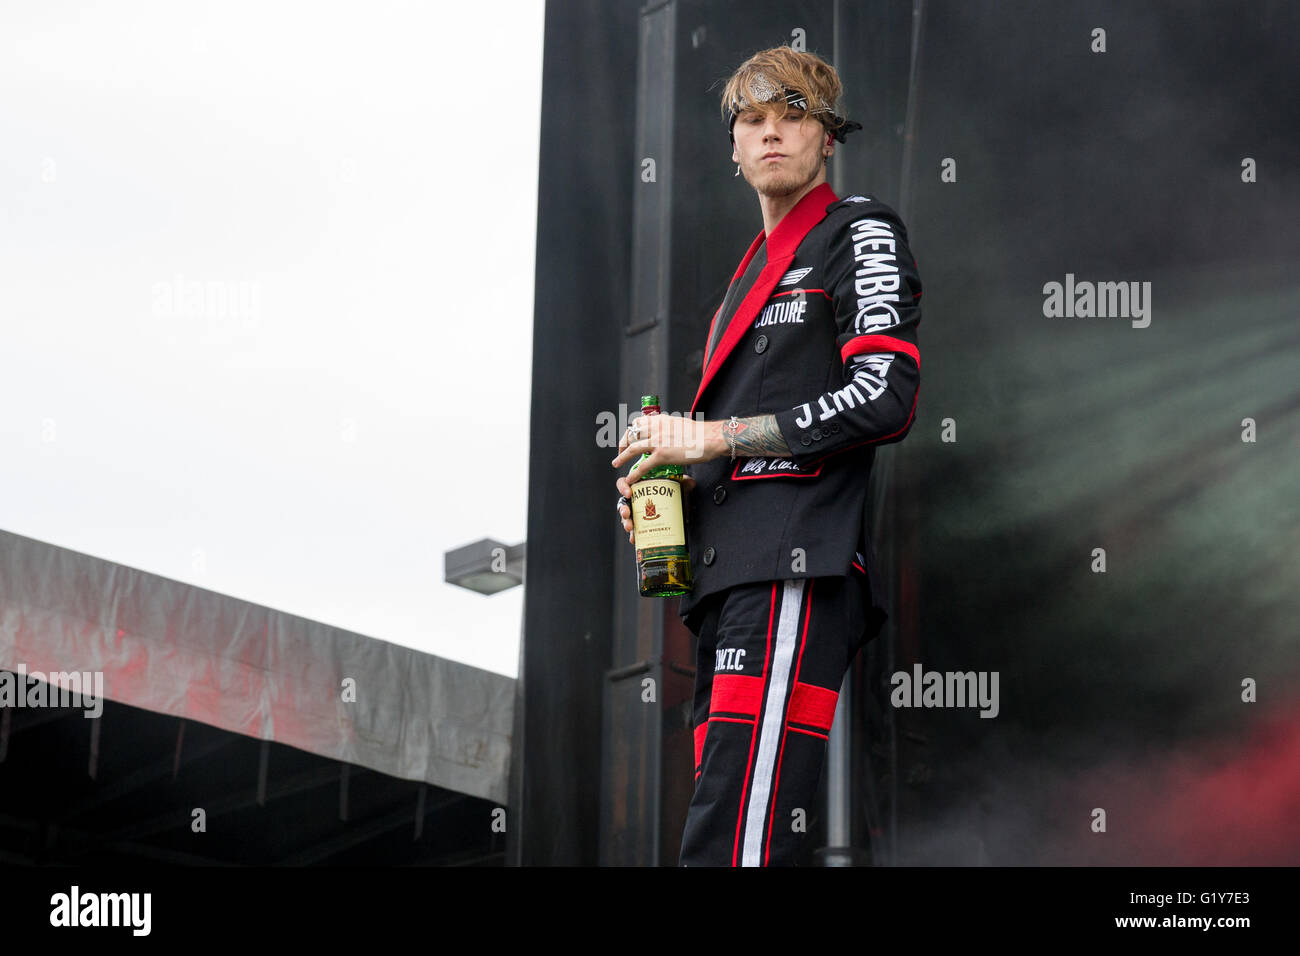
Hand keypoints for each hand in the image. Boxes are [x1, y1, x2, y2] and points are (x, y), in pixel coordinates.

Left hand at [610, 415, 725, 483]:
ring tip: (617, 463)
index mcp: (660, 420)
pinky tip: (630, 478)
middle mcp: (656, 428)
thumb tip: (666, 433)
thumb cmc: (700, 433)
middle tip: (620, 451)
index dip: (631, 431)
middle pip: (631, 434)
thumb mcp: (680, 424)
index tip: (629, 437)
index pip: (639, 422)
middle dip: (623, 443)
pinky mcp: (662, 455)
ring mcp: (657, 441)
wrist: (709, 438)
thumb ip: (669, 427)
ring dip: (622, 457)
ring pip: (632, 448)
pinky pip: (643, 466)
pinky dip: (634, 473)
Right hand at [616, 473, 696, 543]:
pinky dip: (634, 536)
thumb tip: (690, 483)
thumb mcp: (676, 487)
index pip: (624, 483)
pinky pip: (634, 532)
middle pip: (622, 504)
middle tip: (627, 514)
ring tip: (630, 528)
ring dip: (626, 523)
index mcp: (639, 488)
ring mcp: (636, 515)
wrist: (678, 508)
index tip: (629, 493)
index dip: (623, 487)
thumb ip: (682, 483)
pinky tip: (635, 539)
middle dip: (623, 509)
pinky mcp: (641, 527)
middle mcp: (634, 501)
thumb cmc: (671, 494)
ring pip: (626, 519)